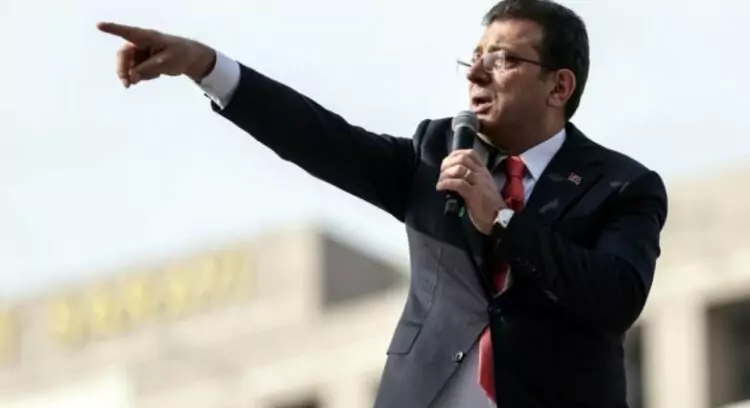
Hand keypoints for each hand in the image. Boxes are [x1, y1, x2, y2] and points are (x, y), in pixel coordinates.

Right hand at [97, 22, 215, 87]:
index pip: (127, 32)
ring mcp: (139, 52)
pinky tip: (156, 74)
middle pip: (123, 56)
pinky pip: (136, 71)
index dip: (112, 29)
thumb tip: (131, 78)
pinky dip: (143, 76)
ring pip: (129, 66)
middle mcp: (140, 43)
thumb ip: (147, 69)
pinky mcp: (141, 61)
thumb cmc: (180, 55)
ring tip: (155, 75)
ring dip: (136, 75)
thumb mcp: (165, 63)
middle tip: (127, 85)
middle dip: (123, 70)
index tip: (98, 25)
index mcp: (147, 37)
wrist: (190, 58)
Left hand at [436, 150, 505, 234]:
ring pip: (459, 169)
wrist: (499, 220)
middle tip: (441, 173)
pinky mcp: (474, 194)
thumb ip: (472, 180)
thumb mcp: (482, 188)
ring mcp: (479, 183)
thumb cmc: (489, 206)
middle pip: (462, 158)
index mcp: (484, 171)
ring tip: (440, 182)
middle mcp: (482, 174)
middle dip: (448, 164)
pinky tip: (441, 187)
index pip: (470, 154)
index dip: (455, 155)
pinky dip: (446, 183)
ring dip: (445, 174)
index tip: (446, 162)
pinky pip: (458, 183)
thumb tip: (453, 176)